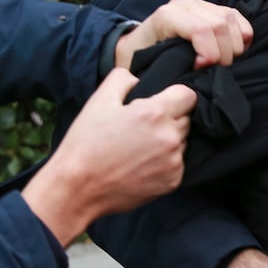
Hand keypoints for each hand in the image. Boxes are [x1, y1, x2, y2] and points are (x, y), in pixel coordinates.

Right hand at [23, 75, 195, 244]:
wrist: (78, 188)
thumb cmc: (86, 143)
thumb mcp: (99, 100)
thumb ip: (123, 79)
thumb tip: (139, 79)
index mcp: (154, 113)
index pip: (188, 95)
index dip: (175, 96)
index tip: (161, 103)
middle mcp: (169, 137)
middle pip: (186, 118)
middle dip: (169, 119)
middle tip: (141, 128)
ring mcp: (173, 161)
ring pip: (183, 141)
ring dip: (168, 141)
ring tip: (139, 148)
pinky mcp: (173, 181)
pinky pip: (178, 163)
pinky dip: (165, 162)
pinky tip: (142, 165)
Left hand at [115, 0, 253, 69]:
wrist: (137, 43)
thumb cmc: (139, 57)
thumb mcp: (143, 65)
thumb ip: (164, 70)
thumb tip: (191, 78)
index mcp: (167, 16)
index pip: (202, 29)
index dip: (209, 54)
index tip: (201, 69)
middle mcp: (184, 4)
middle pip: (221, 26)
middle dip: (223, 55)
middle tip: (213, 71)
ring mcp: (200, 3)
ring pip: (232, 22)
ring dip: (233, 48)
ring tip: (219, 63)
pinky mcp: (213, 7)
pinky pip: (238, 18)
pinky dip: (241, 37)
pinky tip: (231, 52)